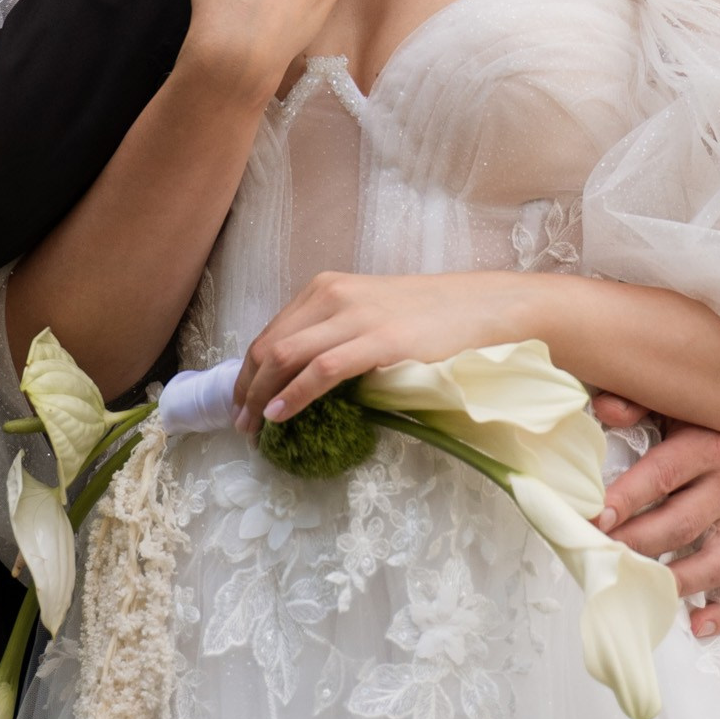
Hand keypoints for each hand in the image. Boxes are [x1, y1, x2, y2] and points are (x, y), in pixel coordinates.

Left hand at [233, 270, 522, 429]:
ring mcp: (355, 317)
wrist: (479, 306)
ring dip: (261, 396)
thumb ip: (333, 332)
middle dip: (246, 388)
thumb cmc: (426, 316)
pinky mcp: (379, 341)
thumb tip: (296, 376)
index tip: (241, 403)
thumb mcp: (367, 312)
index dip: (248, 372)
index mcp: (326, 289)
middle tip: (240, 425)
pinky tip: (280, 414)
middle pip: (269, 345)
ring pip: (286, 356)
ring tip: (254, 429)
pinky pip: (322, 370)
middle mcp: (331, 295)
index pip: (270, 333)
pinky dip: (294, 394)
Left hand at [594, 420, 719, 640]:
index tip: (596, 517)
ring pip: (715, 561)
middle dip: (639, 543)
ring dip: (677, 580)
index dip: (629, 497)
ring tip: (641, 590)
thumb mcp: (661, 397)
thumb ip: (634, 399)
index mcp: (705, 445)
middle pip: (683, 524)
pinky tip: (696, 624)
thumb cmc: (683, 414)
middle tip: (602, 553)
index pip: (664, 475)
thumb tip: (606, 409)